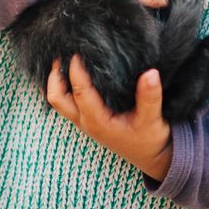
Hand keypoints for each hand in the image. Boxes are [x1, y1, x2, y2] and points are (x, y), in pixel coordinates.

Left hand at [47, 56, 172, 181]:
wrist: (151, 157)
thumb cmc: (150, 139)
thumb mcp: (152, 119)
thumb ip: (150, 96)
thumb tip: (151, 73)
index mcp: (98, 121)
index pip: (80, 92)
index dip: (76, 71)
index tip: (79, 51)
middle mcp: (86, 122)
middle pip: (57, 98)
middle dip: (55, 76)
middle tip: (63, 53)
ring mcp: (84, 121)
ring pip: (58, 101)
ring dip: (56, 81)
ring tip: (63, 58)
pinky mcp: (87, 119)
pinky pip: (66, 102)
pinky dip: (62, 87)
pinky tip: (68, 71)